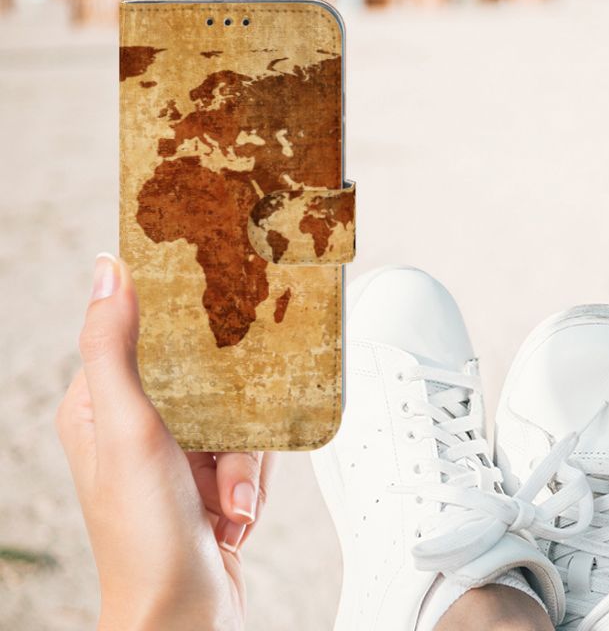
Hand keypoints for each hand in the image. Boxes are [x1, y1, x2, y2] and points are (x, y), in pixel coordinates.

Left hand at [56, 254, 274, 629]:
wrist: (184, 616)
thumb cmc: (145, 537)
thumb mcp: (129, 430)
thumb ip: (113, 349)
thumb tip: (108, 271)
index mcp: (99, 407)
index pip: (143, 336)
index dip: (184, 327)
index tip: (218, 310)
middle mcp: (135, 427)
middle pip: (206, 377)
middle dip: (229, 420)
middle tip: (227, 447)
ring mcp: (174, 456)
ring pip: (236, 416)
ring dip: (242, 462)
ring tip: (229, 498)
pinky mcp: (208, 481)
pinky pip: (249, 452)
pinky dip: (251, 483)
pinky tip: (235, 512)